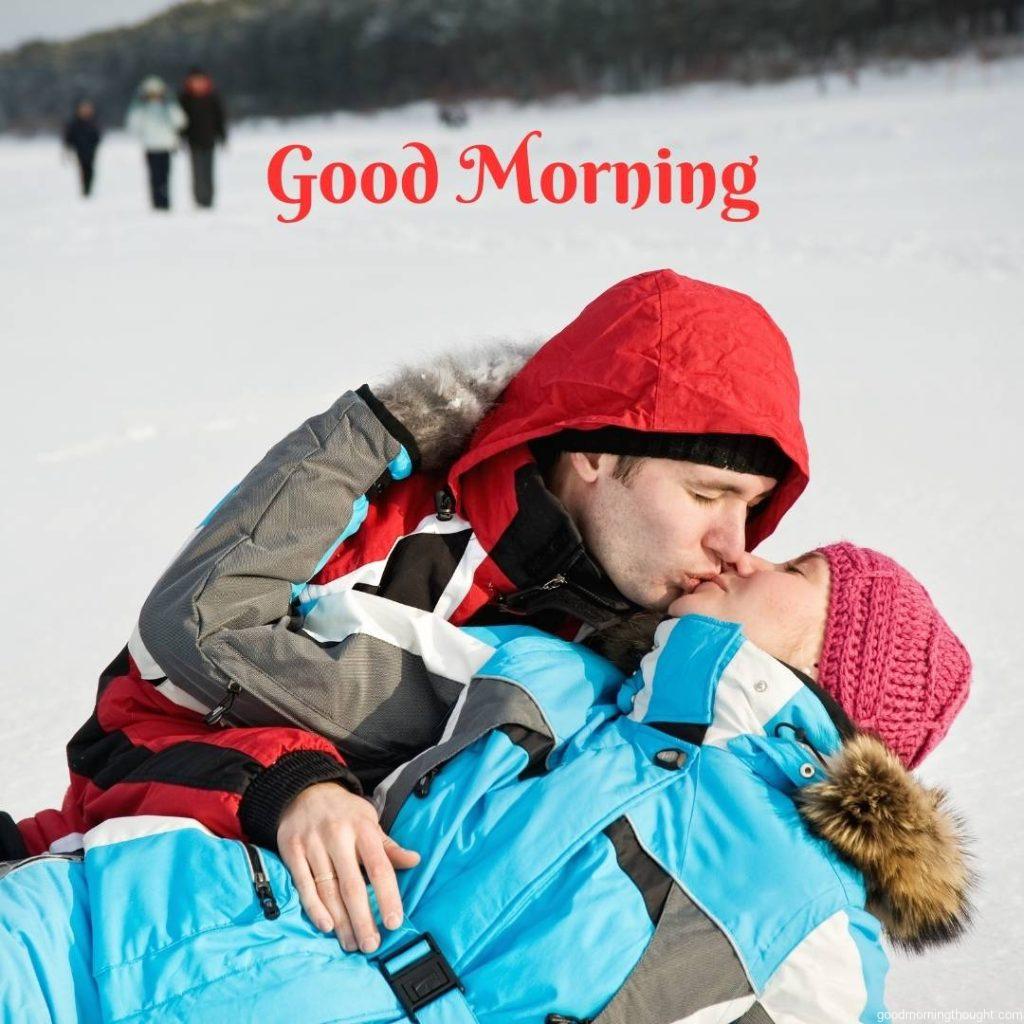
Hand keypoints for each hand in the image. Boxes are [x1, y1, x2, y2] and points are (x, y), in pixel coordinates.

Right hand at [277, 782, 419, 952]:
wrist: (305, 789)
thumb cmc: (344, 812)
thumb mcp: (369, 821)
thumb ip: (388, 846)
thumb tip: (415, 861)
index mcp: (363, 828)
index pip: (379, 867)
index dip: (388, 896)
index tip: (394, 923)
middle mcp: (338, 835)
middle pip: (352, 885)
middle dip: (362, 918)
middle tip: (370, 945)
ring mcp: (313, 843)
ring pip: (328, 889)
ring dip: (340, 920)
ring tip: (351, 943)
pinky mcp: (292, 850)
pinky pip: (303, 884)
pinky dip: (314, 907)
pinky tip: (326, 925)